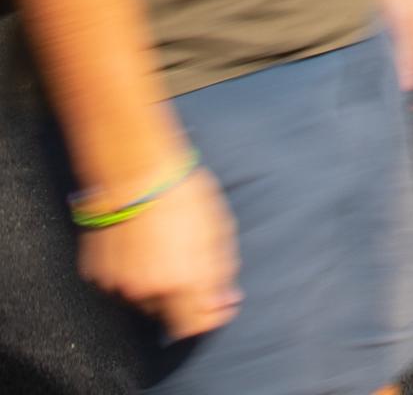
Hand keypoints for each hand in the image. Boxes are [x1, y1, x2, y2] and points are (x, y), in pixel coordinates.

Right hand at [78, 165, 240, 342]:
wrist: (137, 173)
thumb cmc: (184, 196)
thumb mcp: (218, 231)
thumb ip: (221, 274)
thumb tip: (226, 303)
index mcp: (182, 283)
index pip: (196, 326)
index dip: (209, 316)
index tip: (217, 302)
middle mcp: (149, 291)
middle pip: (170, 314)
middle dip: (183, 296)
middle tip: (188, 261)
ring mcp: (120, 284)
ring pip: (143, 300)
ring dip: (156, 285)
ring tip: (163, 246)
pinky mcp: (99, 273)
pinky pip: (120, 284)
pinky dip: (131, 273)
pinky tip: (141, 244)